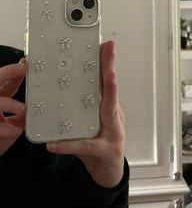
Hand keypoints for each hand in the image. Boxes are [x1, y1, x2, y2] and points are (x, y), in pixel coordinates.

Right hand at [0, 59, 25, 154]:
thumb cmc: (0, 138)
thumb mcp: (11, 123)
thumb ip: (21, 114)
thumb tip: (37, 106)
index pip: (3, 79)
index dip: (14, 69)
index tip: (26, 62)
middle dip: (8, 72)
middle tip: (23, 68)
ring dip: (9, 103)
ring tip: (23, 108)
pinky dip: (7, 128)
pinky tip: (16, 130)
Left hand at [47, 41, 125, 187]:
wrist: (108, 171)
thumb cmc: (98, 144)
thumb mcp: (90, 121)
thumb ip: (81, 106)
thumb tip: (60, 89)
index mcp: (107, 107)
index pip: (105, 82)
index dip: (107, 62)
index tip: (106, 44)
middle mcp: (114, 115)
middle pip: (112, 88)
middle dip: (111, 67)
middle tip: (110, 49)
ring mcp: (114, 131)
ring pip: (110, 109)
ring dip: (109, 91)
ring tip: (108, 76)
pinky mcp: (106, 150)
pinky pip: (86, 145)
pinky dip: (70, 144)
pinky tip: (54, 144)